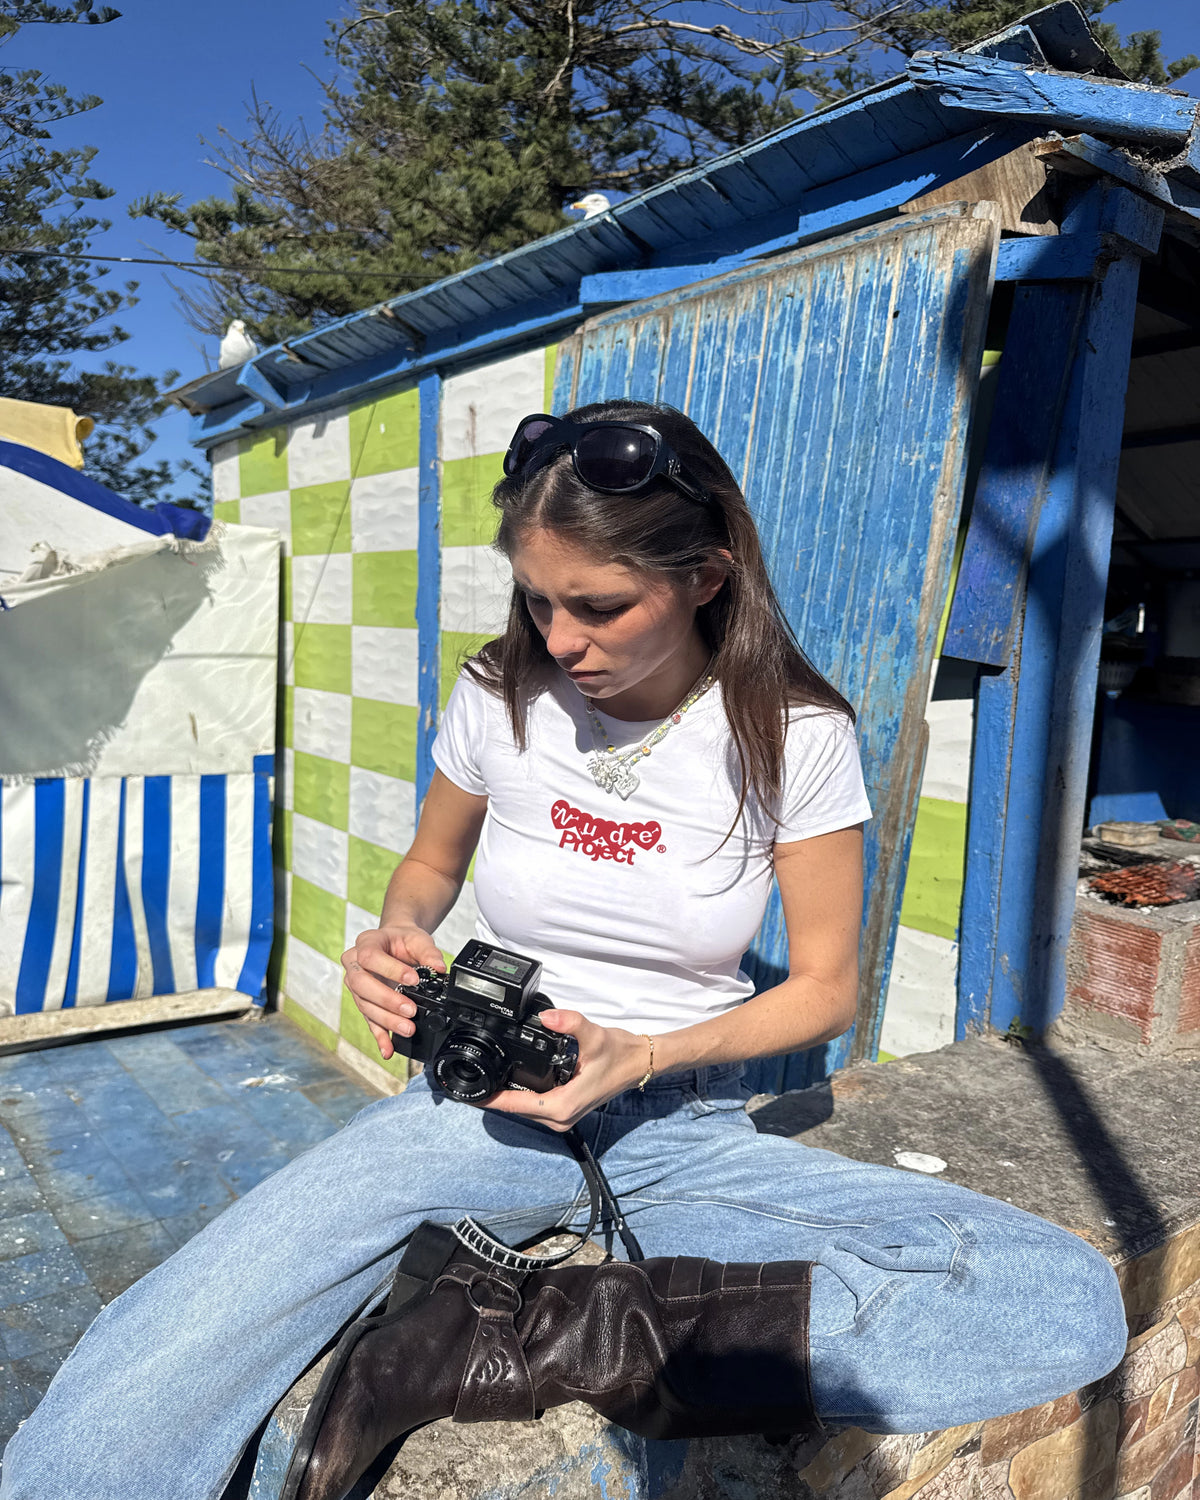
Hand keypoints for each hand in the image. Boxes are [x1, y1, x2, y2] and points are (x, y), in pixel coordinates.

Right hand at [342, 925, 444, 1060]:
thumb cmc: (402, 940)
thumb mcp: (417, 939)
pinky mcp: (364, 1003)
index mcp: (366, 944)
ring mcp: (356, 986)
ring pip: (365, 1005)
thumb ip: (428, 952)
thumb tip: (439, 969)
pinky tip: (388, 1049)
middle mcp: (354, 965)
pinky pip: (369, 1022)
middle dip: (387, 999)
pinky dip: (380, 1037)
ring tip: (408, 1028)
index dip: (390, 970)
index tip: (413, 980)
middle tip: (410, 1009)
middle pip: (362, 984)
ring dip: (387, 1020)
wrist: (395, 943)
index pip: (370, 957)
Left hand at [483, 1012, 649, 1131]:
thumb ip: (569, 1023)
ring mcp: (564, 1115)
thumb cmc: (620, 1054)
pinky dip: (520, 1097)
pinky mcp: (566, 1109)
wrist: (639, 1062)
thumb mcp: (594, 1035)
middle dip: (493, 1098)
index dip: (491, 1100)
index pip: (516, 1106)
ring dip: (506, 1098)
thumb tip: (547, 1016)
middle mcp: (561, 1116)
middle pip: (515, 1111)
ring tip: (484, 1081)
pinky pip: (535, 1106)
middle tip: (471, 1082)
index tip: (470, 1095)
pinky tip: (510, 1082)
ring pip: (524, 1110)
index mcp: (563, 1104)